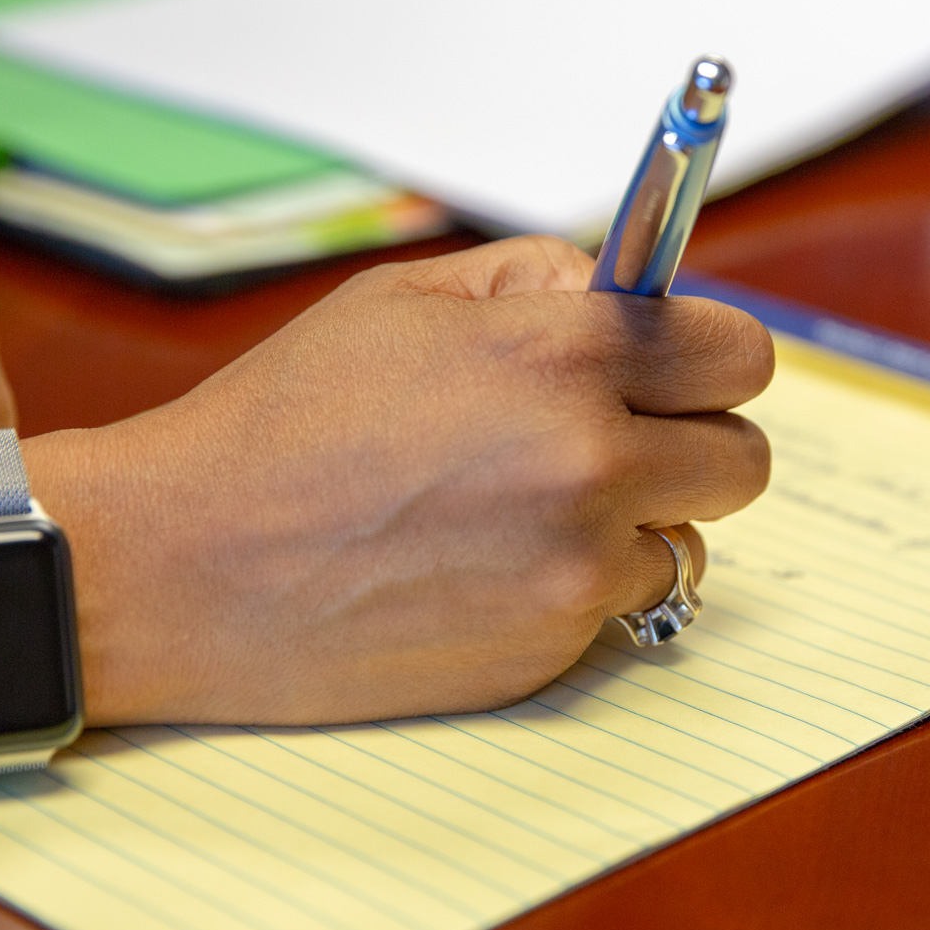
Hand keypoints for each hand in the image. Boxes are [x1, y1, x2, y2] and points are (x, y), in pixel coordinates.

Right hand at [23, 235, 773, 724]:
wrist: (185, 566)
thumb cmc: (286, 420)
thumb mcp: (406, 299)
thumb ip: (541, 280)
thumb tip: (629, 289)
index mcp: (566, 356)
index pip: (739, 355)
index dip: (708, 357)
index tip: (681, 367)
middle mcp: (593, 463)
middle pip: (744, 461)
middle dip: (692, 443)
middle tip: (618, 439)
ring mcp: (575, 568)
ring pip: (685, 539)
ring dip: (632, 522)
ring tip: (524, 507)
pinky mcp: (549, 649)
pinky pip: (616, 604)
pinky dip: (575, 586)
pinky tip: (483, 565)